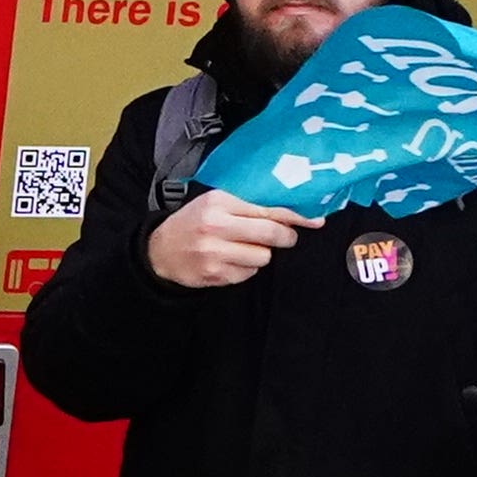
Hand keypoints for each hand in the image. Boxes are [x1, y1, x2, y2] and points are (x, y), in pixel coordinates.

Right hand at [147, 190, 312, 289]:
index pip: (267, 209)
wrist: (161, 252)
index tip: (315, 220)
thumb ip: (247, 205)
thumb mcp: (215, 203)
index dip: (295, 215)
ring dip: (260, 254)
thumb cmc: (194, 223)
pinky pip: (249, 273)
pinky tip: (230, 260)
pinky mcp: (216, 274)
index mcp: (218, 203)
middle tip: (285, 237)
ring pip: (263, 257)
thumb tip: (290, 211)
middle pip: (270, 234)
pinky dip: (246, 268)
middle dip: (285, 237)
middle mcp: (216, 226)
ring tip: (242, 247)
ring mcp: (215, 252)